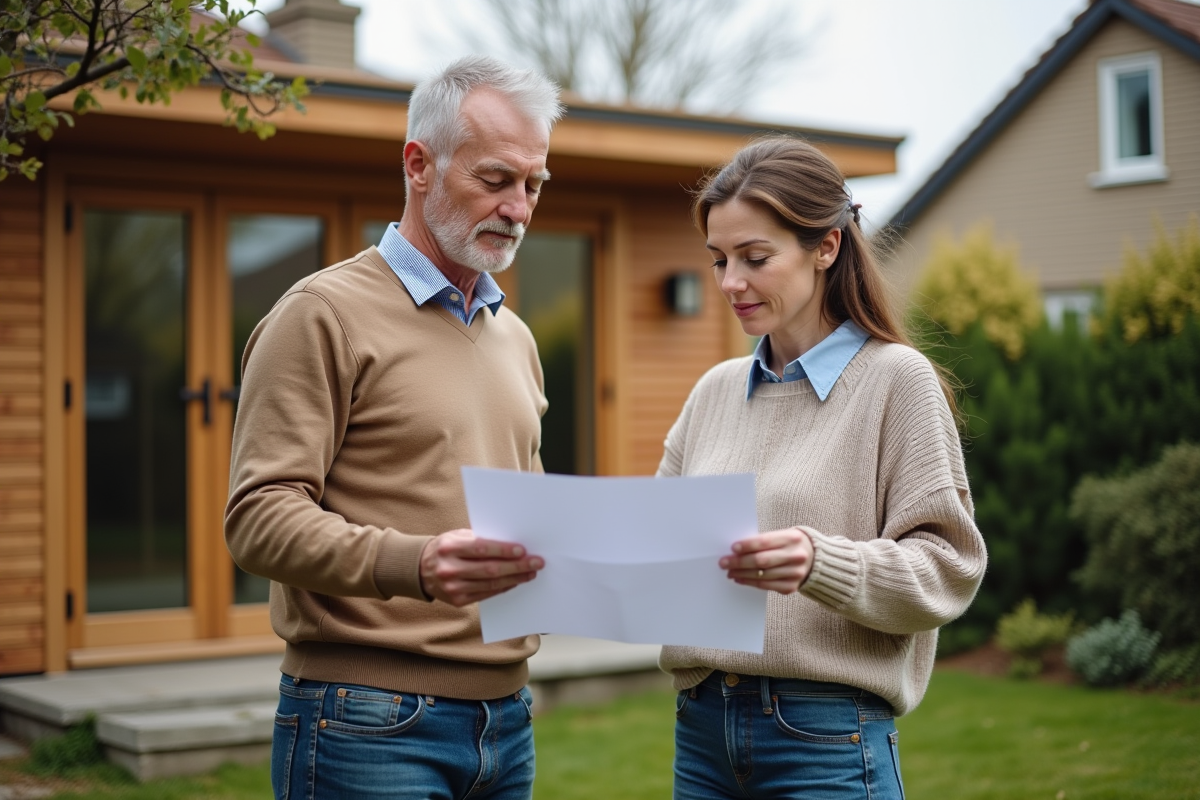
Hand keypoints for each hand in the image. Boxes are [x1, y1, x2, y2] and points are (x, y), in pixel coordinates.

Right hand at [419, 529, 543, 606]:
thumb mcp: (457, 536)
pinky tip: (515, 582)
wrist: (420, 569)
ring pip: (490, 584)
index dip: (504, 550)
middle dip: (516, 566)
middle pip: (490, 569)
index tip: (523, 550)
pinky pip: (486, 594)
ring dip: (514, 579)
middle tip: (536, 563)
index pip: (482, 548)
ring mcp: (453, 587)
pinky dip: (503, 588)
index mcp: (449, 548)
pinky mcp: (457, 600)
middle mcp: (450, 569)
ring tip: (530, 573)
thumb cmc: (445, 548)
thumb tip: (511, 544)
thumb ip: (480, 539)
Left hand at [719, 527, 813, 594]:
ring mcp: (795, 573)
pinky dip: (750, 583)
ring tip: (729, 572)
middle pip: (762, 560)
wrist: (815, 559)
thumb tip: (736, 550)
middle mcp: (795, 556)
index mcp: (792, 538)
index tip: (733, 548)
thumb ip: (763, 541)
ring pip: (762, 575)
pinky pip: (766, 585)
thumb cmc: (790, 545)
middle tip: (724, 563)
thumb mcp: (782, 536)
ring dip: (742, 574)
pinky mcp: (791, 587)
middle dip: (739, 562)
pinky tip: (740, 579)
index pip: (765, 542)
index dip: (747, 545)